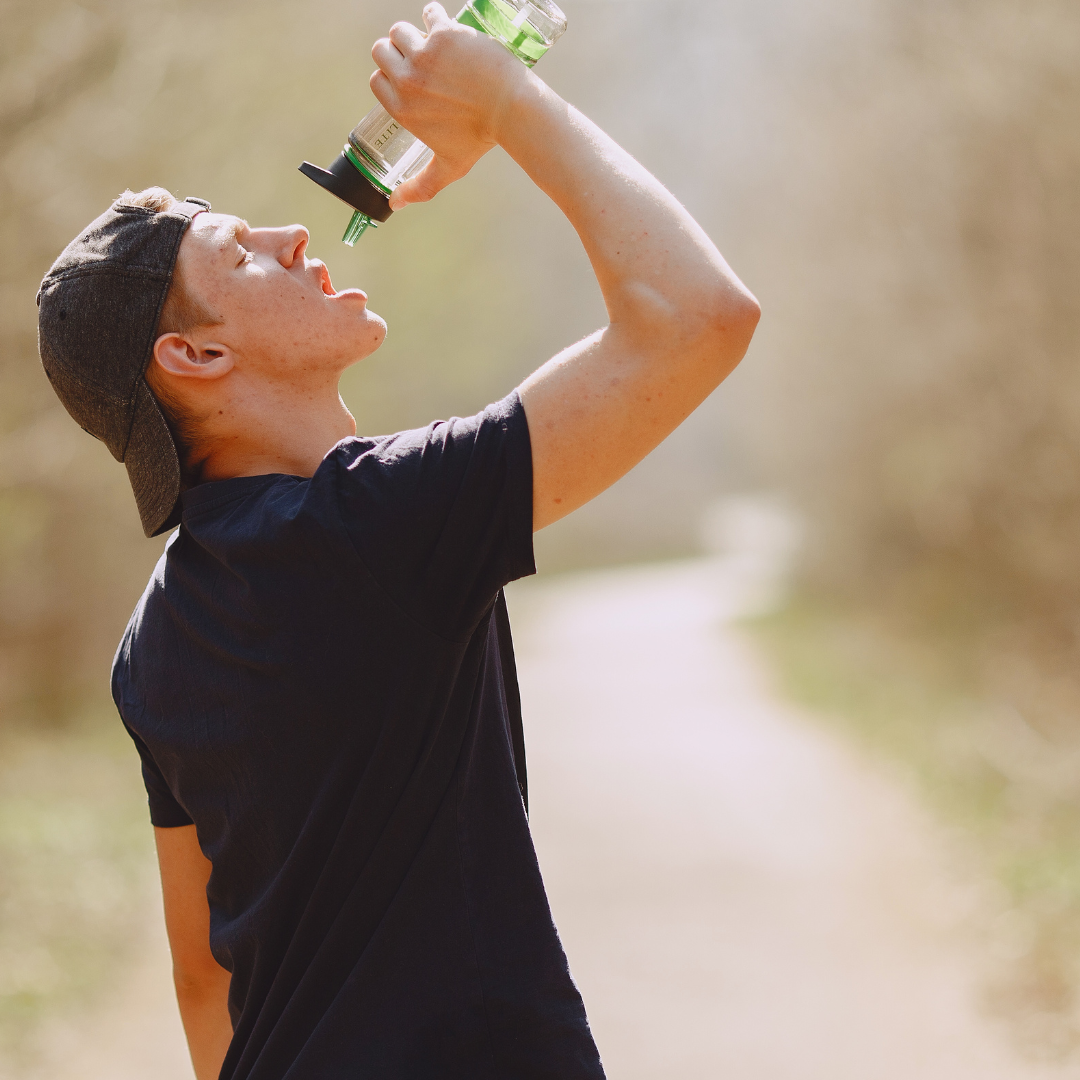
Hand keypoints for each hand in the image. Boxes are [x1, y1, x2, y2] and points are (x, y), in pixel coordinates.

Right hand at [369, 2, 529, 208]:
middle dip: (396, 52)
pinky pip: (429, 13)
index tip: (407, 76)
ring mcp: (424, 56)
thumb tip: (394, 205)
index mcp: (403, 110)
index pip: (377, 82)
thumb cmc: (480, 140)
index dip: (390, 76)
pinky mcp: (444, 34)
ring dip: (412, 32)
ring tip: (430, 40)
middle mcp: (408, 82)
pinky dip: (434, 15)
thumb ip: (420, 187)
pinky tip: (442, 22)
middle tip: (418, 57)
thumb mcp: (448, 167)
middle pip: (382, 52)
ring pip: (400, 30)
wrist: (511, 111)